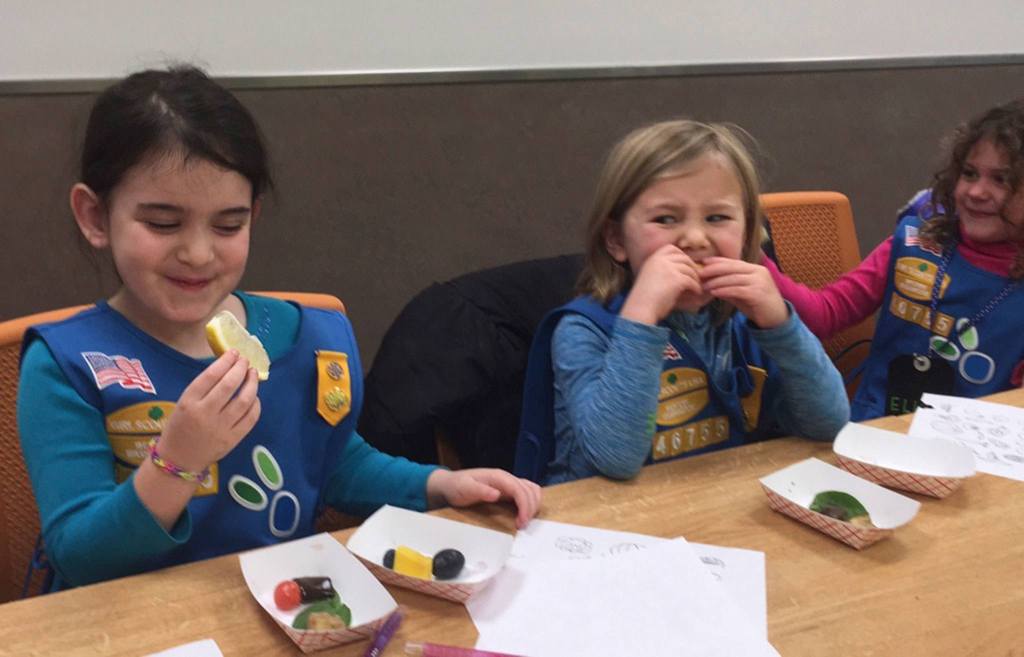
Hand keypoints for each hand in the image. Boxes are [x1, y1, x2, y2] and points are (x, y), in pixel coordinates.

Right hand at [157, 350, 260, 472]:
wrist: (179, 460)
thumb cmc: (179, 428)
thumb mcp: (183, 403)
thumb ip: (203, 388)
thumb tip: (228, 367)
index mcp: (189, 402)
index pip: (211, 375)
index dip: (225, 361)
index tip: (234, 353)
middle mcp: (205, 413)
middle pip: (229, 385)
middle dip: (240, 368)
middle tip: (245, 360)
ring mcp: (221, 427)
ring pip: (244, 400)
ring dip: (251, 383)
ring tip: (252, 374)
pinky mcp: (233, 439)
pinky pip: (251, 418)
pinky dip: (256, 404)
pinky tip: (254, 396)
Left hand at [426, 468, 542, 528]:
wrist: (450, 484)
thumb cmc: (457, 486)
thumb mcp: (464, 488)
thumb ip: (480, 491)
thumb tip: (497, 494)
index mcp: (498, 476)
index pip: (519, 489)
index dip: (525, 506)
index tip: (522, 522)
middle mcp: (506, 478)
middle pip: (529, 490)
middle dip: (530, 508)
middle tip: (522, 526)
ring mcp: (508, 483)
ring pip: (531, 490)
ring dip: (533, 505)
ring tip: (525, 520)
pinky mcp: (508, 489)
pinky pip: (526, 493)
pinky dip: (531, 502)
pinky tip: (524, 513)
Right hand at [620, 245, 705, 323]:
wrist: (640, 308)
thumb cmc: (644, 298)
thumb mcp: (650, 277)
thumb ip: (662, 270)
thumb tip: (679, 269)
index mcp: (652, 259)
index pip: (671, 249)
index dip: (681, 255)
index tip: (686, 264)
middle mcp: (660, 260)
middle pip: (683, 258)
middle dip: (692, 266)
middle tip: (696, 276)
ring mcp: (668, 269)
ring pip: (689, 270)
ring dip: (695, 278)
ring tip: (697, 286)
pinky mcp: (676, 280)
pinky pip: (691, 280)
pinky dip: (696, 287)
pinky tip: (696, 292)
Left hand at [700, 256, 788, 327]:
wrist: (777, 319)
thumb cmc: (758, 306)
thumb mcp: (741, 294)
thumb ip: (729, 286)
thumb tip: (710, 282)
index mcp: (755, 269)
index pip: (734, 262)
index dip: (717, 261)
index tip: (703, 262)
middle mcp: (759, 272)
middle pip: (732, 267)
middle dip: (714, 269)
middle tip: (700, 273)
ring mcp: (760, 282)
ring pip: (733, 278)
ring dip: (716, 282)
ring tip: (704, 285)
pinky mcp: (758, 293)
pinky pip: (737, 290)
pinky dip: (724, 290)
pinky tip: (714, 293)